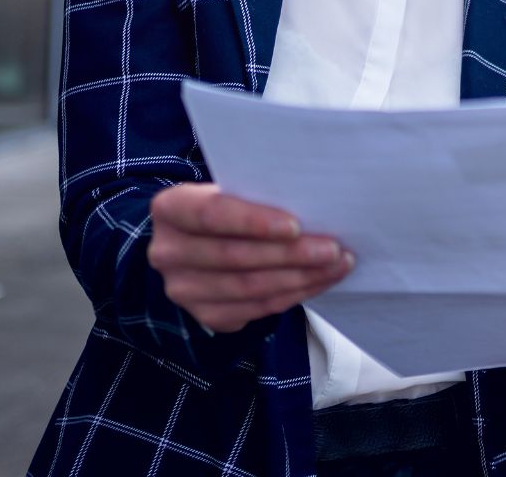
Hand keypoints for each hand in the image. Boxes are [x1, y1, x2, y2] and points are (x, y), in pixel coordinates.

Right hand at [147, 183, 353, 332]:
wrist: (198, 243)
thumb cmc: (228, 208)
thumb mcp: (232, 189)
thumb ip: (257, 193)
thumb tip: (314, 202)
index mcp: (171, 208)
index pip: (210, 214)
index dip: (253, 221)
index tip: (295, 225)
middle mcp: (168, 252)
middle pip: (235, 256)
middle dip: (291, 254)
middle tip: (333, 249)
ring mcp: (183, 289)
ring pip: (249, 288)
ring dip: (300, 278)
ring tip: (337, 265)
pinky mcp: (205, 315)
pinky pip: (256, 309)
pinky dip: (293, 296)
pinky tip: (318, 282)